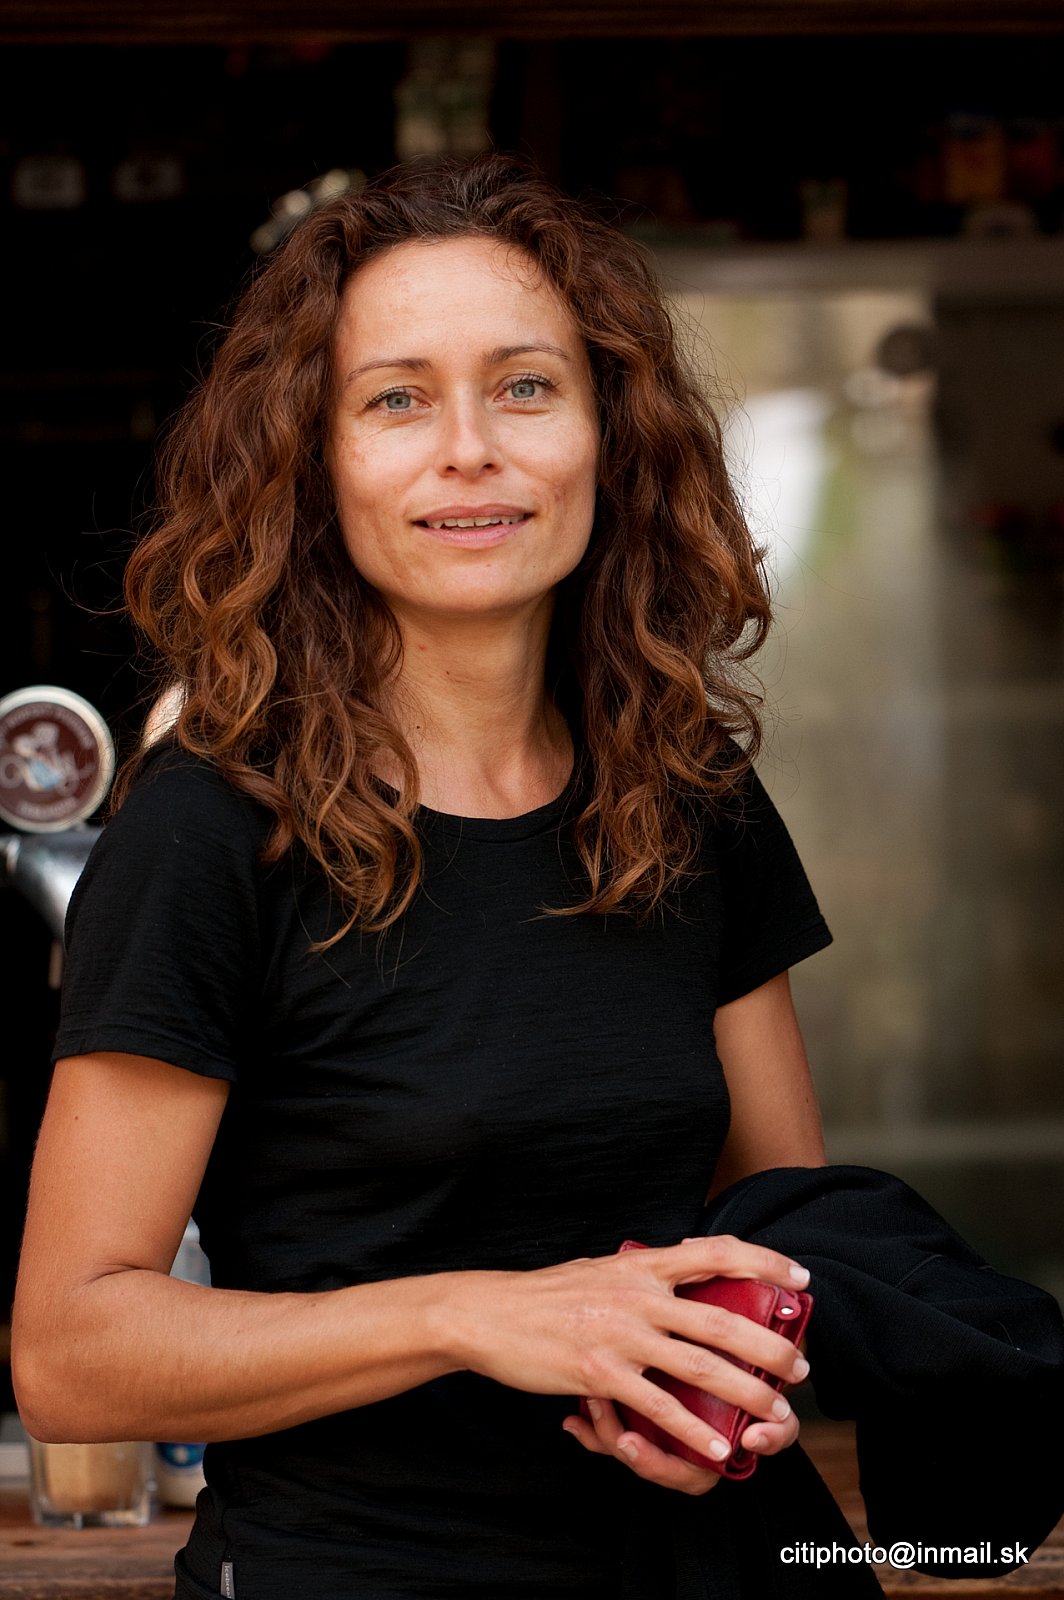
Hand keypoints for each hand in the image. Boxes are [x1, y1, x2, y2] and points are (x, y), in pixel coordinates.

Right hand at [445, 1235, 809, 1490]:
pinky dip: (694, 1431)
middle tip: (801, 1365)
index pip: (716, 1253)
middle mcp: (638, 1294)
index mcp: (641, 1264)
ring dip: (747, 1392)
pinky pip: (658, 1406)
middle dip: (771, 1345)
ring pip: (700, 1366)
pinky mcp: (600, 1373)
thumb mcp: (602, 1269)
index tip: (799, 1279)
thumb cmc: (548, 1295)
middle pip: (722, 1319)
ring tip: (776, 1412)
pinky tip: (717, 1448)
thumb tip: (683, 1269)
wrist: (491, 1313)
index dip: (764, 1263)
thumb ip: (644, 1274)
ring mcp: (620, 1334)